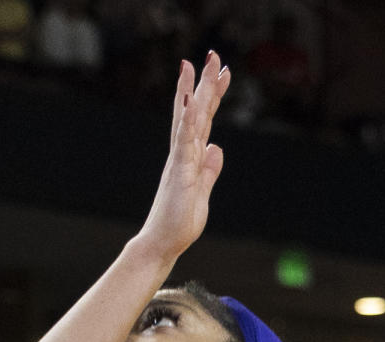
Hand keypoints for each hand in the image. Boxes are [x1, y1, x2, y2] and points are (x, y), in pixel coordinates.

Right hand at [138, 52, 230, 261]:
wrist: (162, 244)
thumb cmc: (179, 223)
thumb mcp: (202, 192)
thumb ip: (210, 170)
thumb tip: (216, 148)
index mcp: (190, 158)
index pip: (204, 121)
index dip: (213, 97)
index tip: (222, 74)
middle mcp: (183, 154)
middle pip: (196, 112)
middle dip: (205, 83)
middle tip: (213, 55)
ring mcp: (180, 161)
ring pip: (188, 120)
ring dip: (193, 92)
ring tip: (196, 65)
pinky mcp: (179, 172)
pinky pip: (183, 141)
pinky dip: (186, 120)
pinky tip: (190, 101)